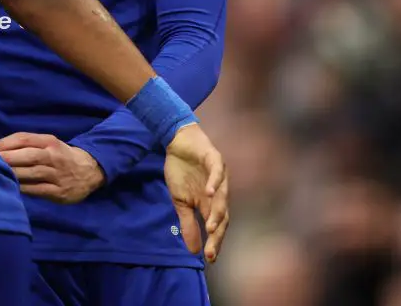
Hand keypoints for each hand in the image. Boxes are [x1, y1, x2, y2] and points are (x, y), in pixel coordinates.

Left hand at [0, 133, 104, 203]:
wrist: (89, 171)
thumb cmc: (60, 155)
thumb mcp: (47, 144)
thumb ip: (26, 145)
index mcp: (49, 141)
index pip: (24, 138)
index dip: (5, 143)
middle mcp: (54, 156)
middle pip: (27, 155)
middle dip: (6, 158)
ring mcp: (57, 175)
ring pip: (31, 173)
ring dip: (12, 174)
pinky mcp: (59, 192)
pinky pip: (37, 190)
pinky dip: (23, 189)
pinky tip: (11, 188)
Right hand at [164, 123, 228, 262]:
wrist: (178, 142)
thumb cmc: (181, 171)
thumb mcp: (180, 201)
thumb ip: (187, 223)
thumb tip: (193, 249)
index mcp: (210, 203)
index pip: (216, 226)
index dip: (213, 241)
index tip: (208, 258)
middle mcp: (218, 192)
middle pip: (223, 216)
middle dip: (217, 234)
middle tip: (211, 250)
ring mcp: (219, 176)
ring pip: (222, 198)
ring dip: (216, 213)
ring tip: (210, 227)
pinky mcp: (215, 160)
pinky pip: (217, 173)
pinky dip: (214, 182)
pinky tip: (208, 192)